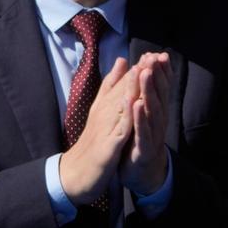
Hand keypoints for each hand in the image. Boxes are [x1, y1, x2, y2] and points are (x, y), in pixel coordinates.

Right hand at [57, 57, 138, 204]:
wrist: (76, 174)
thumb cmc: (92, 142)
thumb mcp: (100, 112)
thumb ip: (110, 86)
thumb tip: (121, 61)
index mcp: (104, 107)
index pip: (121, 85)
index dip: (137, 69)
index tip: (151, 53)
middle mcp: (104, 114)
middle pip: (121, 90)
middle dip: (137, 72)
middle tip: (151, 55)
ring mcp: (106, 129)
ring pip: (120, 105)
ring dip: (131, 88)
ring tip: (142, 70)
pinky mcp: (108, 145)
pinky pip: (119, 129)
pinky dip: (127, 116)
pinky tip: (135, 105)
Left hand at [120, 52, 173, 195]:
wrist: (143, 174)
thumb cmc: (140, 141)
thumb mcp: (143, 117)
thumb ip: (144, 96)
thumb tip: (145, 72)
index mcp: (157, 112)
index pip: (161, 88)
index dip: (161, 71)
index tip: (158, 53)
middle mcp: (159, 120)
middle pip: (159, 94)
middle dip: (156, 75)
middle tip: (154, 57)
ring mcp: (153, 134)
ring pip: (153, 109)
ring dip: (149, 90)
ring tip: (145, 73)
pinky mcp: (144, 148)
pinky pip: (142, 131)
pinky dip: (140, 117)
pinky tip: (136, 104)